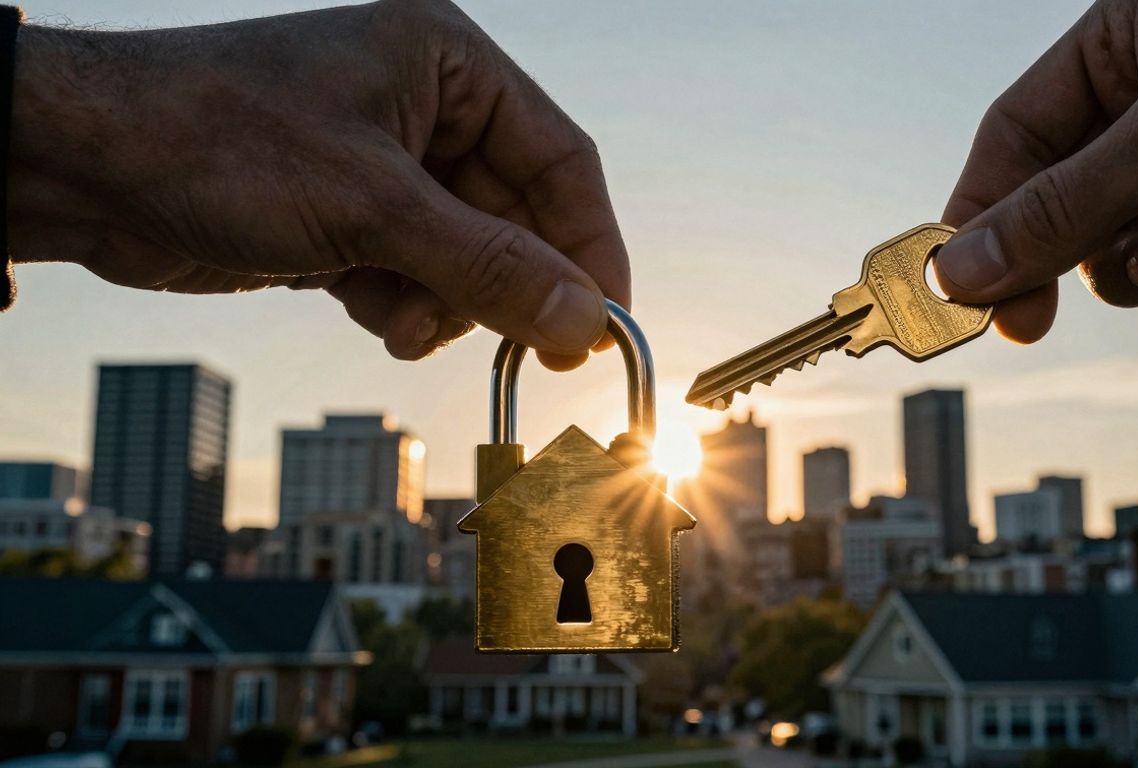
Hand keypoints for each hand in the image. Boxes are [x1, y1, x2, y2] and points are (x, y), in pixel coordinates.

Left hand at [7, 0, 627, 368]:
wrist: (83, 168)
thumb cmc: (217, 140)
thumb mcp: (373, 208)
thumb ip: (490, 267)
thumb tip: (585, 321)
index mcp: (447, 62)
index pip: (561, 159)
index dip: (591, 245)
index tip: (606, 322)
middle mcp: (425, 106)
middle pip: (517, 217)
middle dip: (509, 285)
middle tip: (533, 353)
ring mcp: (385, 164)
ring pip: (468, 256)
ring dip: (447, 303)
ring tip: (401, 319)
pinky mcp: (349, 214)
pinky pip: (415, 273)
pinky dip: (402, 305)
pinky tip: (366, 309)